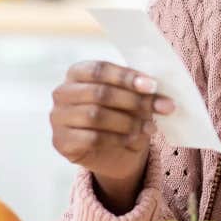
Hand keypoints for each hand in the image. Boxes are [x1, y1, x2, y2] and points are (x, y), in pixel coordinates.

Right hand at [49, 61, 173, 213]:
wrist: (111, 151)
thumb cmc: (120, 114)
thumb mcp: (131, 98)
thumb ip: (142, 92)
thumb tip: (163, 97)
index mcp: (77, 72)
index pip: (99, 69)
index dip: (126, 77)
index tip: (152, 86)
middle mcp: (62, 92)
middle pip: (99, 93)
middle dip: (134, 101)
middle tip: (161, 108)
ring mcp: (58, 118)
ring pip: (95, 116)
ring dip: (128, 122)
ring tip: (150, 127)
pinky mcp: (61, 141)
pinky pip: (92, 138)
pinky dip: (117, 138)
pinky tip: (134, 139)